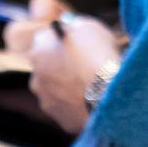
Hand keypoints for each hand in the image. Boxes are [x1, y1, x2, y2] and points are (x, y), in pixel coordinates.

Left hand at [5, 0, 120, 134]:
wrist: (110, 94)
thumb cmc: (99, 57)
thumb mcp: (88, 27)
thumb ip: (73, 25)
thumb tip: (69, 26)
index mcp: (38, 52)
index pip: (44, 38)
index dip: (62, 37)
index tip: (76, 38)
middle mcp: (36, 78)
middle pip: (48, 66)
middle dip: (62, 63)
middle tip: (86, 61)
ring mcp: (48, 102)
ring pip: (57, 89)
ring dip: (69, 85)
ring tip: (93, 83)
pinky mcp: (63, 121)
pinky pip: (69, 108)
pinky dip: (79, 103)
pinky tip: (95, 98)